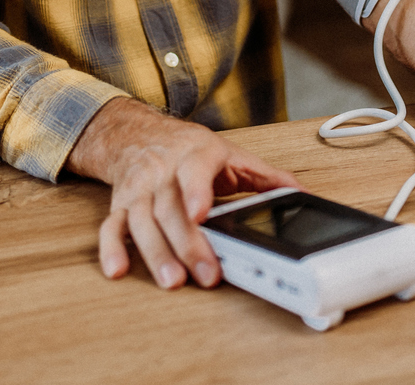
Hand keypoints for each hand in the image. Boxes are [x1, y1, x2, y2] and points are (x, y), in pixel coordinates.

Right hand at [68, 97, 299, 288]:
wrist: (138, 134)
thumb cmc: (188, 148)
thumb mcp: (229, 154)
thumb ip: (265, 177)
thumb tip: (302, 193)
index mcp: (194, 155)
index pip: (194, 171)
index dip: (196, 192)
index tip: (201, 213)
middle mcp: (163, 171)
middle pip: (172, 209)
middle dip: (188, 244)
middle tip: (206, 273)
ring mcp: (139, 189)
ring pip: (143, 221)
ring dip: (155, 253)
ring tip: (172, 280)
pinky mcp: (121, 205)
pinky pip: (112, 226)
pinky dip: (112, 248)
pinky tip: (118, 269)